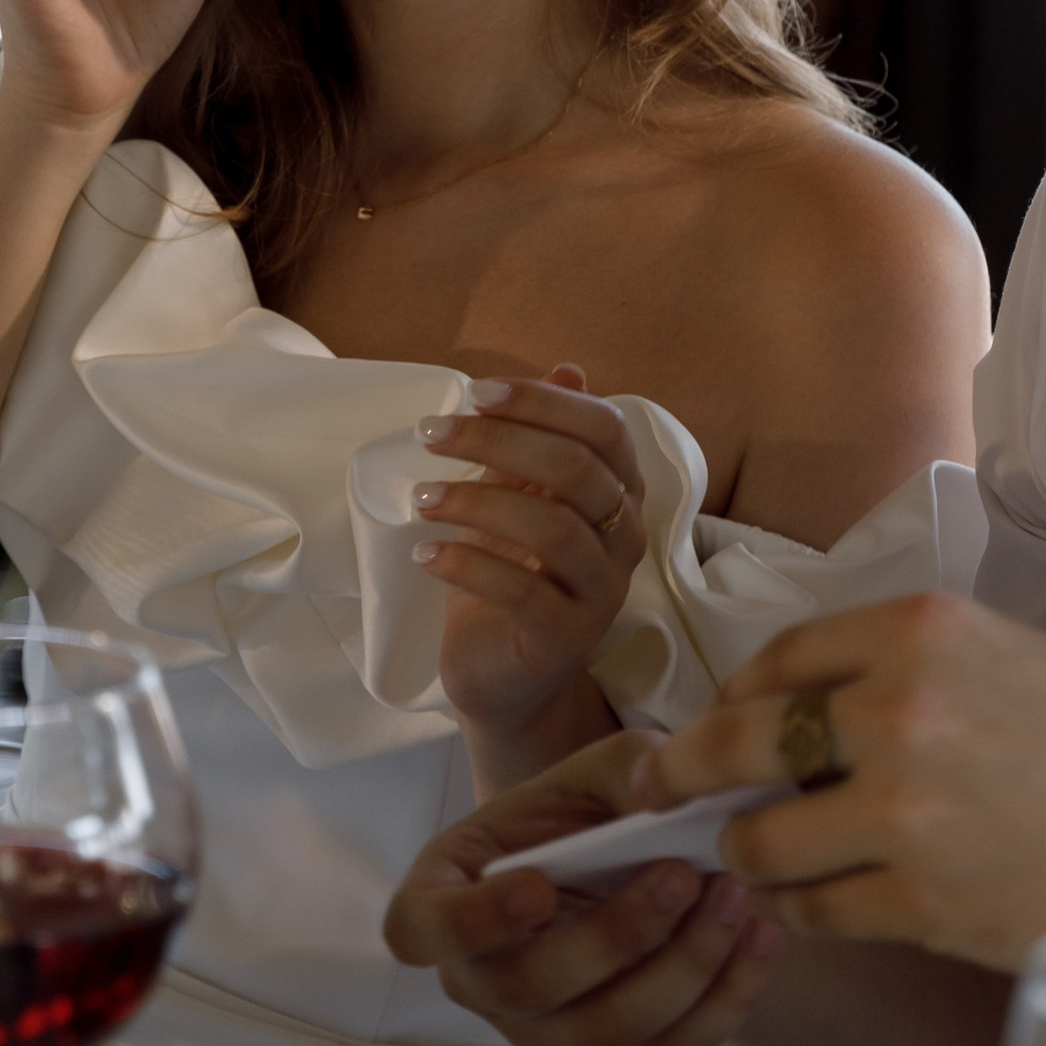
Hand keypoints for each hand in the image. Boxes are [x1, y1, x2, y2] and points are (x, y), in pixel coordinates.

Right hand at [384, 733, 782, 1045]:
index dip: (470, 922)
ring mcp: (545, 1028)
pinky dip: (724, 1000)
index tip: (538, 887)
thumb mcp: (596, 769)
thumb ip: (623, 768)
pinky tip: (761, 938)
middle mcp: (481, 978)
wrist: (626, 858)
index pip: (419, 931)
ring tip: (736, 899)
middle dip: (615, 935)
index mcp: (445, 896)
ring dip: (681, 967)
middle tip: (681, 874)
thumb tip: (656, 790)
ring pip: (605, 1030)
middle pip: (530, 987)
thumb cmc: (586, 809)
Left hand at [413, 368, 646, 770]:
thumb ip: (539, 440)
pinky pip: (523, 592)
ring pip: (553, 528)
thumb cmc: (510, 575)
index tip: (475, 393)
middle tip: (430, 434)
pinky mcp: (566, 639)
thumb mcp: (518, 497)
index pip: (605, 429)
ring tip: (420, 498)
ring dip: (476, 501)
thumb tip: (568, 367)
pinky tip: (426, 553)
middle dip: (496, 441)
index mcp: (620, 494)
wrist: (504, 678)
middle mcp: (625, 540)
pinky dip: (467, 564)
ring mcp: (601, 593)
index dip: (543, 402)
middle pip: (576, 470)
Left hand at [633, 596, 1045, 973]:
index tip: (716, 721)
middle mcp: (899, 707)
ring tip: (754, 859)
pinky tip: (807, 908)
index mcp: (926, 631)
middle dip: (684, 770)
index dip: (733, 695)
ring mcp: (904, 810)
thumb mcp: (1018, 661)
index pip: (779, 658)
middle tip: (658, 790)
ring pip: (761, 841)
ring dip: (746, 854)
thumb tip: (804, 717)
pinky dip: (797, 913)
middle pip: (737, 741)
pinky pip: (814, 912)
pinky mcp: (922, 903)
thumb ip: (910, 673)